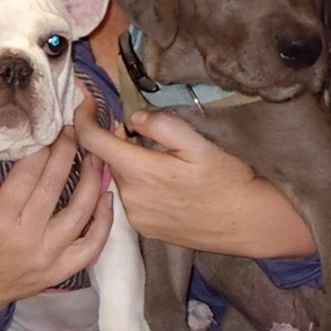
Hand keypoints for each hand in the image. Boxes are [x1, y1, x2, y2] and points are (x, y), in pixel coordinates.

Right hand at [0, 128, 112, 326]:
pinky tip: (106, 197)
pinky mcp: (60, 271)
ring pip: (80, 214)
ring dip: (92, 181)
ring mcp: (47, 257)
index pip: (27, 175)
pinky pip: (91, 247)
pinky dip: (104, 222)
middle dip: (67, 154)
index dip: (42, 147)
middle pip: (54, 187)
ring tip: (95, 155)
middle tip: (75, 129)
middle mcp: (26, 238)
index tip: (50, 125)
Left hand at [74, 96, 315, 259]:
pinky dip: (139, 184)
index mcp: (140, 172)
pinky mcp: (145, 230)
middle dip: (118, 141)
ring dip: (130, 164)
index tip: (87, 100)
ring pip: (120, 178)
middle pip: (108, 159)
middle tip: (143, 132)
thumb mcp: (198, 143)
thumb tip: (132, 119)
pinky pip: (131, 198)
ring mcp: (136, 217)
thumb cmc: (227, 179)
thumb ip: (161, 125)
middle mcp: (130, 197)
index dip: (83, 116)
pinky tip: (166, 184)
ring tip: (163, 161)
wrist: (247, 223)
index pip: (92, 141)